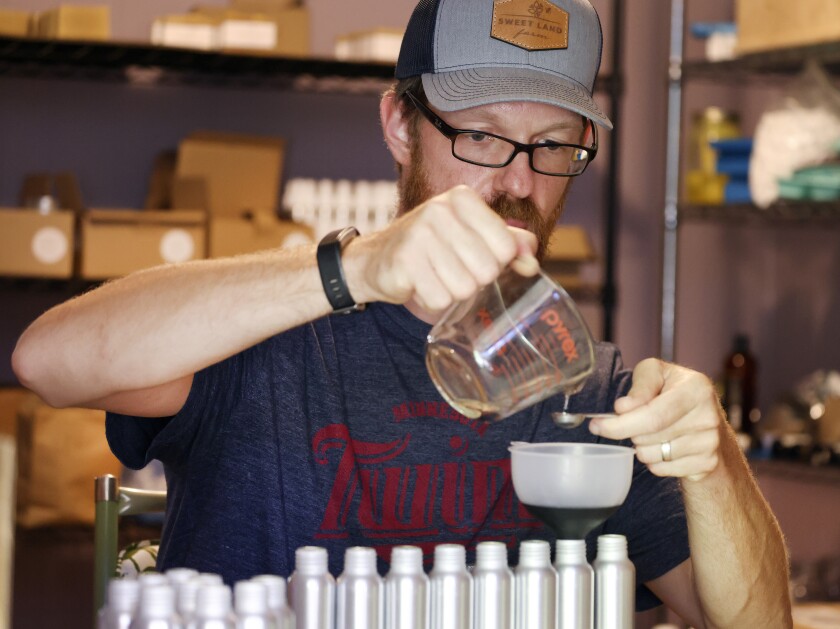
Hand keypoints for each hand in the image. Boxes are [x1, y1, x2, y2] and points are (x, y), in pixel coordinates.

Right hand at [348, 185, 538, 312]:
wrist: (376, 259)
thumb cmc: (432, 249)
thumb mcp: (473, 237)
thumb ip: (510, 245)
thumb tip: (532, 264)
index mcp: (463, 198)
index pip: (507, 246)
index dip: (495, 263)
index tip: (472, 257)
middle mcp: (441, 209)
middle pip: (488, 270)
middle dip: (473, 280)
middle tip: (450, 270)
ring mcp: (420, 234)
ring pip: (464, 288)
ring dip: (451, 293)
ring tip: (433, 277)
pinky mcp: (404, 261)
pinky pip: (440, 300)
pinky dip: (432, 301)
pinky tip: (419, 284)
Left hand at [589, 358, 725, 481]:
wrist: (707, 416)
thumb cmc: (673, 390)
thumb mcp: (656, 373)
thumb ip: (640, 385)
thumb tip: (623, 408)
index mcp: (696, 389)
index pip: (652, 415)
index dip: (620, 424)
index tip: (596, 425)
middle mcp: (708, 416)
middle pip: (648, 437)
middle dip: (629, 433)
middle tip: (630, 424)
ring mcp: (710, 443)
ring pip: (652, 456)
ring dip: (641, 447)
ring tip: (652, 433)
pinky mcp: (707, 463)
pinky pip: (662, 470)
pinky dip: (653, 461)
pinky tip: (662, 447)